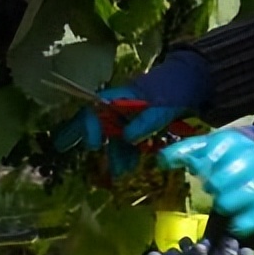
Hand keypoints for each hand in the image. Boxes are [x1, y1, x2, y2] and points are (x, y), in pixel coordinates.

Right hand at [53, 51, 211, 151]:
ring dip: (114, 153)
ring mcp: (130, 115)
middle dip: (80, 134)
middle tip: (61, 147)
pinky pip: (128, 140)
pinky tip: (128, 166)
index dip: (90, 127)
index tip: (93, 145)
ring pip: (114, 135)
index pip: (96, 110)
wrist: (192, 82)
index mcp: (121, 97)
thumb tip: (128, 137)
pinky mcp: (140, 124)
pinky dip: (127, 153)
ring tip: (119, 172)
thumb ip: (146, 120)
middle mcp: (121, 106)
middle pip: (95, 120)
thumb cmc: (174, 89)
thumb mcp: (162, 105)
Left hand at [158, 126, 253, 236]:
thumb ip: (185, 151)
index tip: (200, 171)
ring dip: (229, 203)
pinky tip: (233, 225)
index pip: (213, 155)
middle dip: (217, 185)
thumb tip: (161, 161)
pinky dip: (245, 223)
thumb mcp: (209, 144)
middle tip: (213, 188)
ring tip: (222, 204)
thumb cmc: (230, 153)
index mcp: (234, 142)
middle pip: (228, 179)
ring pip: (247, 194)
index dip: (204, 166)